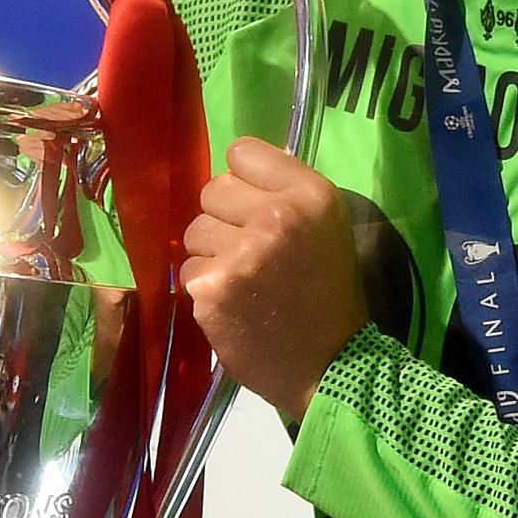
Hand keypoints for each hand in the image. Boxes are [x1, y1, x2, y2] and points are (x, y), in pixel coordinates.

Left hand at [180, 137, 369, 418]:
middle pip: (213, 189)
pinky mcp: (212, 288)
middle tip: (252, 251)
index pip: (242, 152)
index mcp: (310, 195)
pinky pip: (187, 269)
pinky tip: (234, 306)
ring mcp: (240, 253)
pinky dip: (205, 288)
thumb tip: (242, 162)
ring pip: (194, 230)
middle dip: (225, 218)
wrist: (330, 365)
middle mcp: (275, 215)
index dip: (245, 181)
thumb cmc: (329, 295)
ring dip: (212, 254)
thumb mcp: (329, 228)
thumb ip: (288, 190)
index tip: (258, 207)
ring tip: (245, 281)